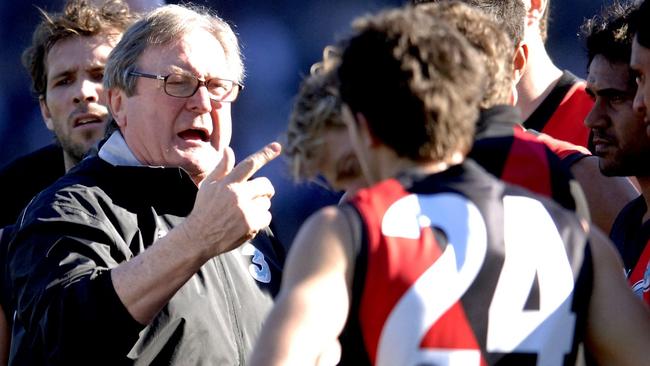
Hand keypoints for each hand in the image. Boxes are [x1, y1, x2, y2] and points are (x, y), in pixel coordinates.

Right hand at [182, 142, 281, 258]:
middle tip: (256, 196)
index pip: (249, 164)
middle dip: (264, 189)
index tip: (277, 146)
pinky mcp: (251, 224)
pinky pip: (267, 217)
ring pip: (266, 202)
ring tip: (243, 213)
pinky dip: (260, 220)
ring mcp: (245, 210)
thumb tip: (229, 150)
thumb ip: (221, 168)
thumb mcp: (208, 186)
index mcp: (227, 183)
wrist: (199, 237)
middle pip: (265, 185)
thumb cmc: (204, 209)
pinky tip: (246, 223)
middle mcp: (237, 195)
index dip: (264, 154)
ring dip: (259, 206)